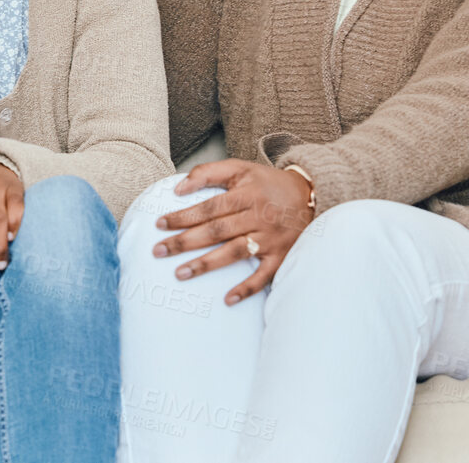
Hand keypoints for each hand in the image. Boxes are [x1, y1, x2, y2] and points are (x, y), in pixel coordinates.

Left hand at [153, 159, 314, 304]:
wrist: (311, 195)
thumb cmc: (267, 183)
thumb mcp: (240, 168)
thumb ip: (208, 173)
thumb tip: (178, 188)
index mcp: (246, 194)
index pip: (208, 207)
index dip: (183, 216)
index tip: (159, 224)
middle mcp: (257, 217)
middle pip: (216, 231)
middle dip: (185, 241)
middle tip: (158, 251)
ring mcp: (270, 239)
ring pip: (234, 253)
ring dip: (206, 264)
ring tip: (179, 273)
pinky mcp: (281, 256)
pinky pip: (264, 276)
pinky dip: (247, 289)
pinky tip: (227, 299)